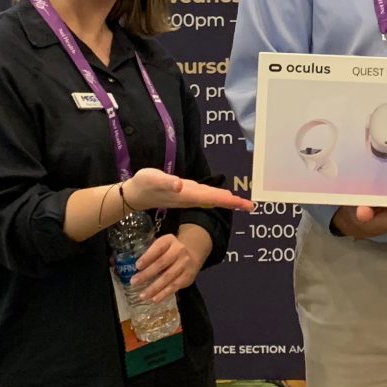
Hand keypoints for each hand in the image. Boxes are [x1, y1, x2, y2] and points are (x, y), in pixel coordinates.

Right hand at [123, 168, 252, 214]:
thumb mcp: (153, 180)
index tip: (244, 205)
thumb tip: (180, 185)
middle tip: (251, 206)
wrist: (136, 195)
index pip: (213, 198)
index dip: (229, 201)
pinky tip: (222, 196)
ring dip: (226, 200)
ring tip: (241, 202)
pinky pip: (205, 196)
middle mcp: (191, 197)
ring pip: (211, 198)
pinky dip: (216, 196)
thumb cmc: (144, 185)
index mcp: (188, 194)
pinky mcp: (185, 193)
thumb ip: (166, 183)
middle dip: (233, 203)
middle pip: (216, 200)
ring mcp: (188, 196)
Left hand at [129, 231, 200, 302]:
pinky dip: (164, 294)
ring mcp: (185, 264)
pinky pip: (174, 286)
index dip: (147, 257)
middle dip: (147, 274)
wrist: (192, 254)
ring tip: (142, 295)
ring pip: (168, 277)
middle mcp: (179, 250)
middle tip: (134, 282)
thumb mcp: (162, 245)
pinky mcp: (188, 276)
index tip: (137, 266)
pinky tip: (154, 299)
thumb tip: (135, 268)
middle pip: (162, 263)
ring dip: (154, 288)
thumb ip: (151, 253)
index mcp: (169, 240)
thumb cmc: (170, 250)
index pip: (158, 248)